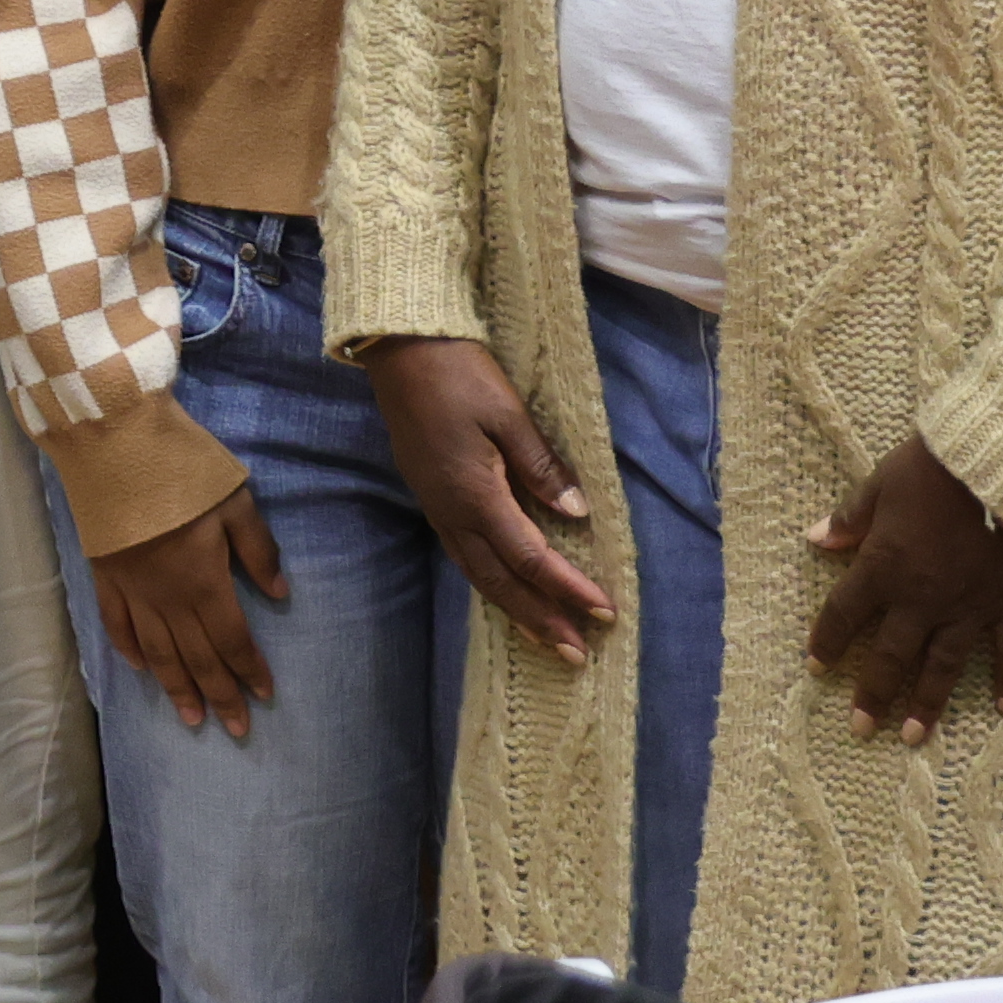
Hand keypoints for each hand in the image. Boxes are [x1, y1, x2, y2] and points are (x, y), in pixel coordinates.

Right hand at [92, 478, 293, 736]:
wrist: (114, 444)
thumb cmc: (182, 469)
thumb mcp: (236, 501)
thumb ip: (258, 550)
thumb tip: (280, 594)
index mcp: (204, 580)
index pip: (232, 639)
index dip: (249, 669)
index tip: (264, 696)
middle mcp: (168, 597)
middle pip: (197, 656)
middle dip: (219, 694)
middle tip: (236, 729)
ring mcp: (133, 589)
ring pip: (157, 652)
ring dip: (176, 687)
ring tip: (191, 718)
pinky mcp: (105, 574)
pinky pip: (116, 623)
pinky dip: (128, 649)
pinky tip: (140, 670)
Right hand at [360, 337, 615, 663]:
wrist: (397, 349)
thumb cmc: (458, 374)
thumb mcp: (507, 413)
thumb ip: (541, 466)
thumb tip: (575, 514)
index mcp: (474, 494)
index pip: (530, 556)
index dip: (568, 588)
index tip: (604, 612)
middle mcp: (452, 511)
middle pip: (500, 580)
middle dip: (540, 618)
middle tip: (576, 653)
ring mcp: (437, 506)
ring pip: (478, 573)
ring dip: (514, 608)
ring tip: (546, 636)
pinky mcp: (431, 495)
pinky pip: (464, 555)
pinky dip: (491, 582)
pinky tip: (506, 588)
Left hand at [804, 435, 1002, 741]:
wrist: (999, 467)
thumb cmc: (933, 471)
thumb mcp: (879, 485)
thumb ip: (849, 518)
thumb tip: (815, 539)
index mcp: (884, 569)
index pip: (846, 613)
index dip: (828, 640)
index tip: (816, 667)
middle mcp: (922, 599)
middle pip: (891, 656)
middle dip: (873, 694)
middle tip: (861, 729)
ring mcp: (969, 608)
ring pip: (943, 666)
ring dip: (927, 703)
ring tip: (915, 737)